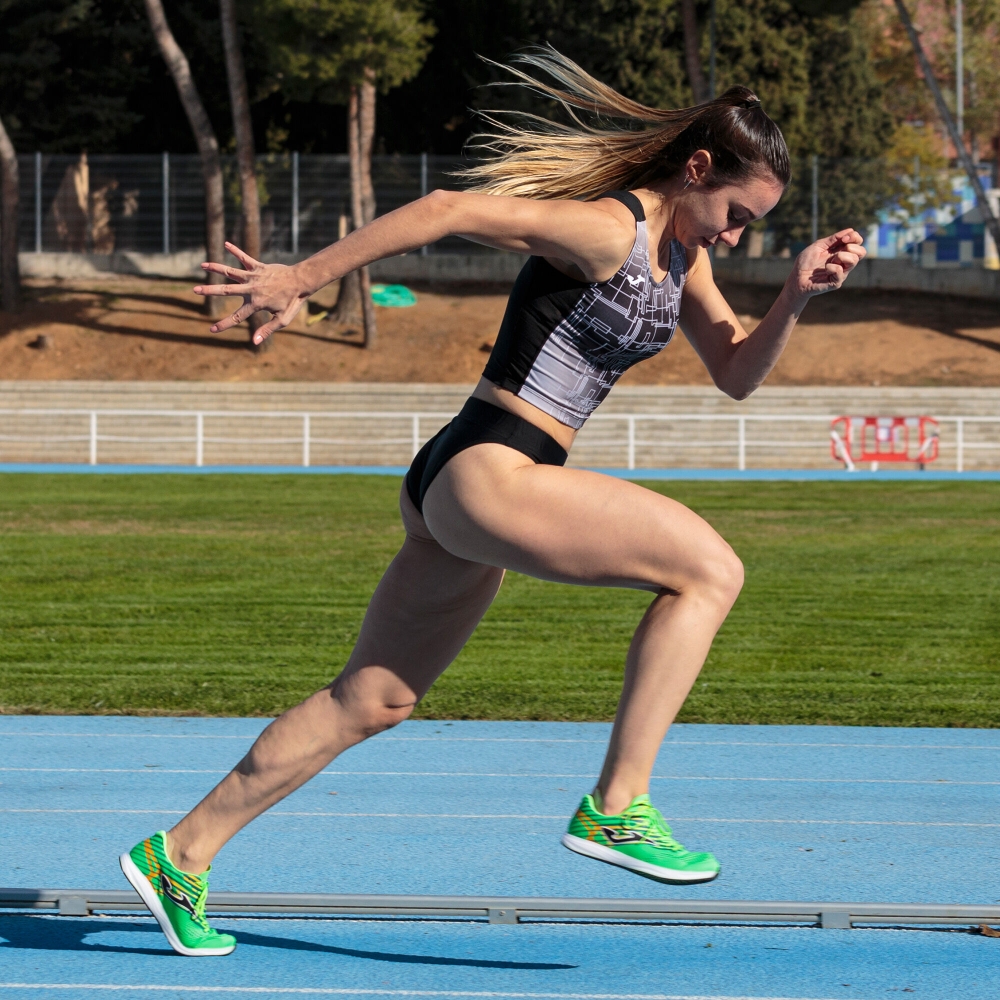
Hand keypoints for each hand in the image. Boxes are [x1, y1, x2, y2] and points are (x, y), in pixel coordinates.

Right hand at [194, 242, 308, 343]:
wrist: (302, 281)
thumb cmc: (293, 302)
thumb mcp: (282, 320)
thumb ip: (267, 330)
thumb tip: (255, 342)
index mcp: (256, 304)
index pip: (237, 317)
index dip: (224, 325)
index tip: (212, 330)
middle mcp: (251, 289)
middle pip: (226, 291)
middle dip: (209, 290)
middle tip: (194, 290)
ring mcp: (254, 277)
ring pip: (231, 271)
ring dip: (216, 267)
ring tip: (202, 265)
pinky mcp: (258, 267)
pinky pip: (244, 258)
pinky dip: (235, 250)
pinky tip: (226, 243)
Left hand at [788, 229, 865, 298]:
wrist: (796, 278)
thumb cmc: (806, 262)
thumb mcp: (818, 246)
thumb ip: (833, 239)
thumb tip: (850, 230)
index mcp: (840, 251)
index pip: (858, 242)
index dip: (855, 237)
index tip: (844, 238)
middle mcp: (844, 261)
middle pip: (862, 252)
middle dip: (852, 247)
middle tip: (838, 251)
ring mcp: (841, 272)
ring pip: (854, 260)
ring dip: (842, 256)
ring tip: (830, 260)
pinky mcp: (836, 282)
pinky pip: (841, 271)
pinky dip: (832, 267)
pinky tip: (825, 269)